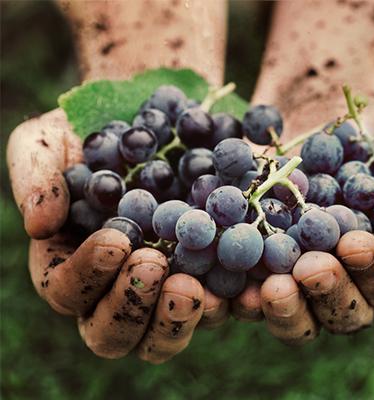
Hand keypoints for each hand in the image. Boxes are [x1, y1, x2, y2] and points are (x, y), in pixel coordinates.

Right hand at [7, 109, 230, 362]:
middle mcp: (118, 287)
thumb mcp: (50, 140)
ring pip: (164, 335)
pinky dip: (231, 304)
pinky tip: (246, 287)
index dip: (88, 275)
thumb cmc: (94, 133)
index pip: (68, 291)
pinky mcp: (209, 277)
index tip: (117, 240)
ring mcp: (165, 287)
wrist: (155, 120)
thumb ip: (36, 176)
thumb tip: (39, 225)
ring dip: (178, 320)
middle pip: (114, 333)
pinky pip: (220, 306)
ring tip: (195, 288)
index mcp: (74, 265)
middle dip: (132, 306)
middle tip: (156, 266)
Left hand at [254, 95, 373, 343]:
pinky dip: (235, 293)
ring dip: (282, 308)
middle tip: (311, 269)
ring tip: (268, 287)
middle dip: (327, 294)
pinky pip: (245, 288)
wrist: (317, 111)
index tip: (355, 243)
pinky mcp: (257, 259)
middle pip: (341, 312)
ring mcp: (296, 272)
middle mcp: (342, 277)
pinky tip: (227, 284)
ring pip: (294, 312)